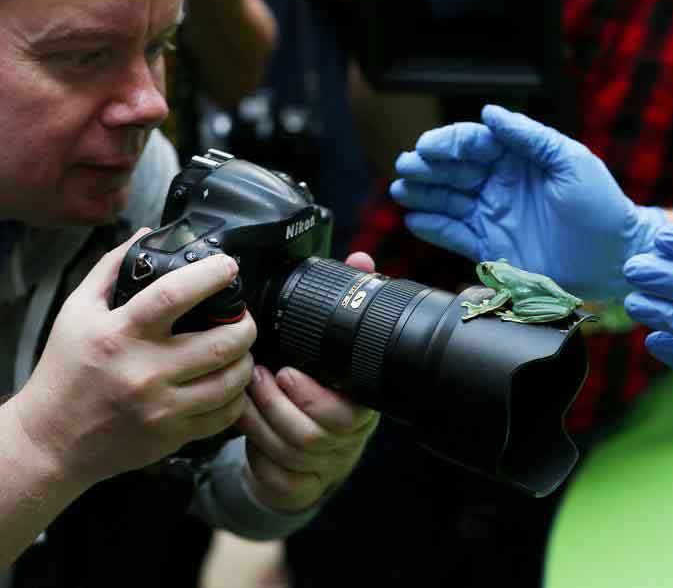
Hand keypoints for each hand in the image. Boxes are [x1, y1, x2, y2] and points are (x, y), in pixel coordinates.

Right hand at [11, 230, 256, 486]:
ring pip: (231, 379)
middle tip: (244, 317)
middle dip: (245, 324)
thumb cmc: (65, 372)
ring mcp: (162, 407)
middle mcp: (145, 370)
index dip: (210, 275)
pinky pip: (225, 414)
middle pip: (222, 342)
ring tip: (239, 348)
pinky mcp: (173, 435)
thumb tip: (146, 235)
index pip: (174, 295)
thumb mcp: (78, 312)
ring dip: (246, 359)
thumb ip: (112, 268)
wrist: (50, 440)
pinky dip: (237, 395)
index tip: (228, 266)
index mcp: (120, 334)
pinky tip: (229, 381)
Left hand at [236, 252, 379, 511]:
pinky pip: (278, 479)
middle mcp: (346, 438)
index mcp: (360, 403)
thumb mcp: (334, 345)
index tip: (288, 370)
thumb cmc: (321, 385)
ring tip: (242, 392)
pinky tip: (240, 422)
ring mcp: (322, 465)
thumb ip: (346, 302)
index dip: (316, 395)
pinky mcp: (297, 485)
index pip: (351, 411)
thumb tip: (360, 260)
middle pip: (318, 434)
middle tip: (256, 375)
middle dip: (280, 404)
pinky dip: (255, 452)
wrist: (314, 440)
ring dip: (261, 421)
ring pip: (292, 453)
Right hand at [390, 104, 665, 300]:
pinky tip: (415, 220)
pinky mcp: (489, 247)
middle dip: (427, 167)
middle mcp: (500, 184)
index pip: (474, 143)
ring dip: (423, 194)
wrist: (613, 258)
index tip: (429, 147)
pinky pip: (453, 235)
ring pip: (448, 200)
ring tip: (402, 191)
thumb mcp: (569, 160)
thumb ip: (529, 136)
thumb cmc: (600, 206)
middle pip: (453, 170)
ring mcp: (492, 215)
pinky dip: (433, 228)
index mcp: (518, 158)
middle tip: (406, 167)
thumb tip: (490, 113)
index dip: (449, 143)